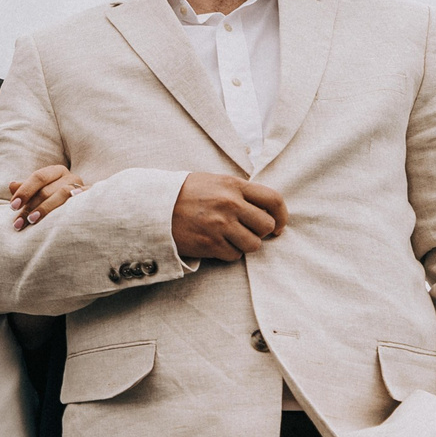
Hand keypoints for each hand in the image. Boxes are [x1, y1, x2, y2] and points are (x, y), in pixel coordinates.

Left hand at [8, 164, 87, 229]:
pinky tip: (68, 204)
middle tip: (18, 223)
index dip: (24, 191)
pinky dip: (76, 198)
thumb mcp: (40, 193)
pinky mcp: (91, 197)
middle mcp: (69, 177)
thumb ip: (26, 190)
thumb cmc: (56, 199)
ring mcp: (81, 187)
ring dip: (45, 208)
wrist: (84, 206)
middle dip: (30, 207)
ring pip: (62, 194)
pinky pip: (84, 196)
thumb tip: (11, 185)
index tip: (13, 206)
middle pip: (47, 189)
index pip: (38, 177)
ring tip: (32, 220)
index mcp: (56, 171)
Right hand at [171, 172, 285, 261]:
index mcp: (233, 185)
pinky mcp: (210, 244)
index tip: (279, 225)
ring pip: (253, 244)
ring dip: (244, 244)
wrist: (153, 207)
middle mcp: (230, 204)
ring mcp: (220, 225)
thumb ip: (239, 191)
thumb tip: (265, 207)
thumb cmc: (184, 194)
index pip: (273, 199)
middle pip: (266, 225)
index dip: (282, 215)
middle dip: (261, 232)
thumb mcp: (214, 181)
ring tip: (230, 237)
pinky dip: (228, 252)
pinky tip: (215, 243)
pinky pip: (234, 255)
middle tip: (249, 231)